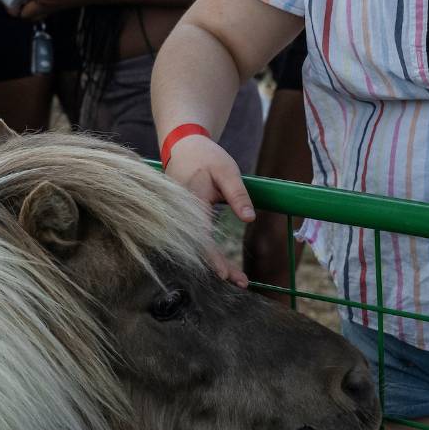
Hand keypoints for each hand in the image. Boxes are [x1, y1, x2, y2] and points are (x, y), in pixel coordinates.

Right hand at [164, 133, 254, 287]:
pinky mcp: (181, 218)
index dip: (213, 257)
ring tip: (235, 278)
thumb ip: (238, 195)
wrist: (183, 146)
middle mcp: (181, 214)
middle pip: (198, 247)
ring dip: (213, 262)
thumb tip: (249, 219)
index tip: (224, 275)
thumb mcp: (228, 171)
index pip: (202, 237)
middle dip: (218, 267)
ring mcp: (179, 217)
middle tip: (241, 283)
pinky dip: (207, 251)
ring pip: (195, 245)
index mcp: (192, 202)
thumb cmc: (207, 157)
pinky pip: (193, 238)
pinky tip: (220, 263)